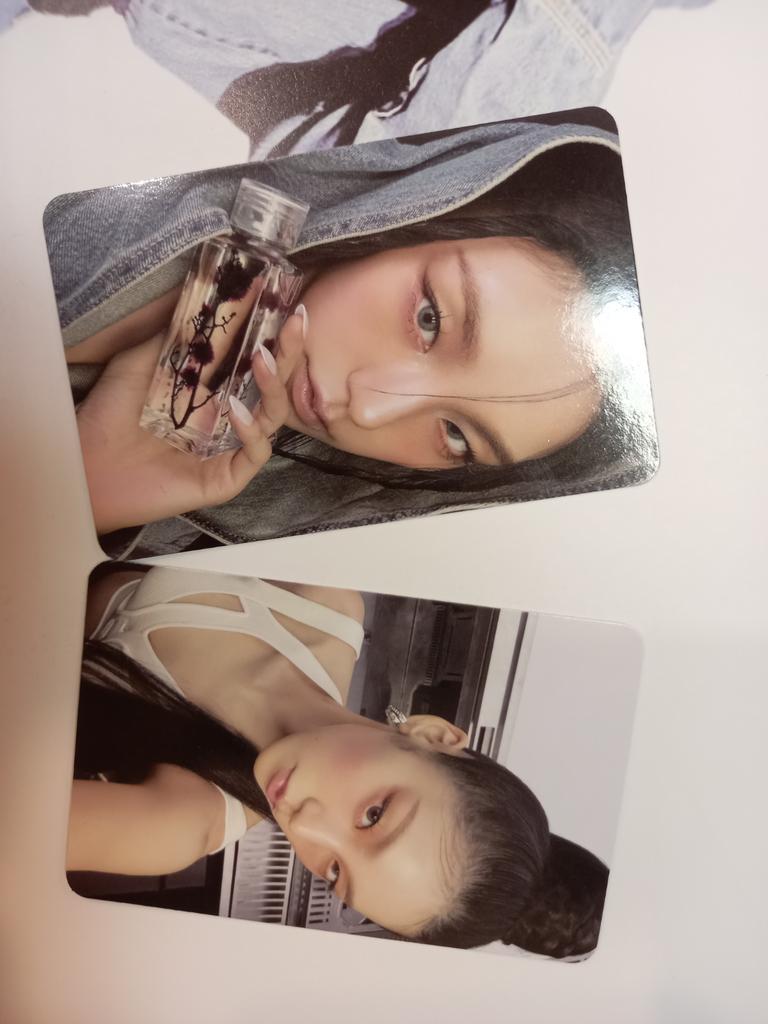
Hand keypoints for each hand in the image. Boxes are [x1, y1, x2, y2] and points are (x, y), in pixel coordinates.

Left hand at [76, 313, 302, 533]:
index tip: (285, 308)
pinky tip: (234, 409)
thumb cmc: (109, 416)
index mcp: (214, 391)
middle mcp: (229, 418)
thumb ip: (172, 337)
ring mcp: (231, 447)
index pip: (254, 362)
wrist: (87, 463)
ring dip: (274, 386)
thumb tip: (198, 298)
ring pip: (273, 417)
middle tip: (294, 325)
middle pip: (273, 386)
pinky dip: (251, 431)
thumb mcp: (139, 361)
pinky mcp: (227, 477)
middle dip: (288, 354)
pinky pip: (255, 453)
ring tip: (263, 359)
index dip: (273, 337)